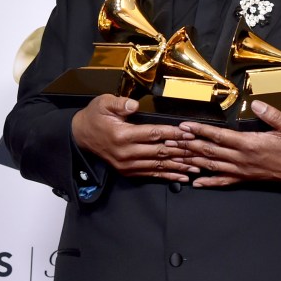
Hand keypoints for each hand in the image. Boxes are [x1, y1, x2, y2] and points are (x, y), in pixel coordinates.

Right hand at [71, 95, 198, 181]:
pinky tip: (182, 177)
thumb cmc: (94, 117)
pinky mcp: (128, 171)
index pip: (153, 134)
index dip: (173, 134)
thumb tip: (134, 104)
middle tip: (200, 151)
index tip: (188, 132)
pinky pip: (151, 174)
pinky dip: (168, 176)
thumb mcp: (103, 103)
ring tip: (196, 166)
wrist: (80, 136)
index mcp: (122, 135)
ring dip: (179, 166)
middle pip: (160, 152)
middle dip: (182, 151)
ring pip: (158, 166)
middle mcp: (126, 153)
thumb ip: (120, 103)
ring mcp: (127, 165)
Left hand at [169, 100, 280, 187]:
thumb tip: (256, 102)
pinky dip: (208, 182)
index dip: (199, 131)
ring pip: (212, 166)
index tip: (184, 126)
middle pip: (209, 152)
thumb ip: (271, 114)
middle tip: (168, 142)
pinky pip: (224, 181)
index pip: (219, 136)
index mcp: (251, 144)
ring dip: (192, 161)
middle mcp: (243, 159)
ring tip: (175, 158)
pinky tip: (196, 183)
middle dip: (187, 146)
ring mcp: (244, 171)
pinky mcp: (247, 178)